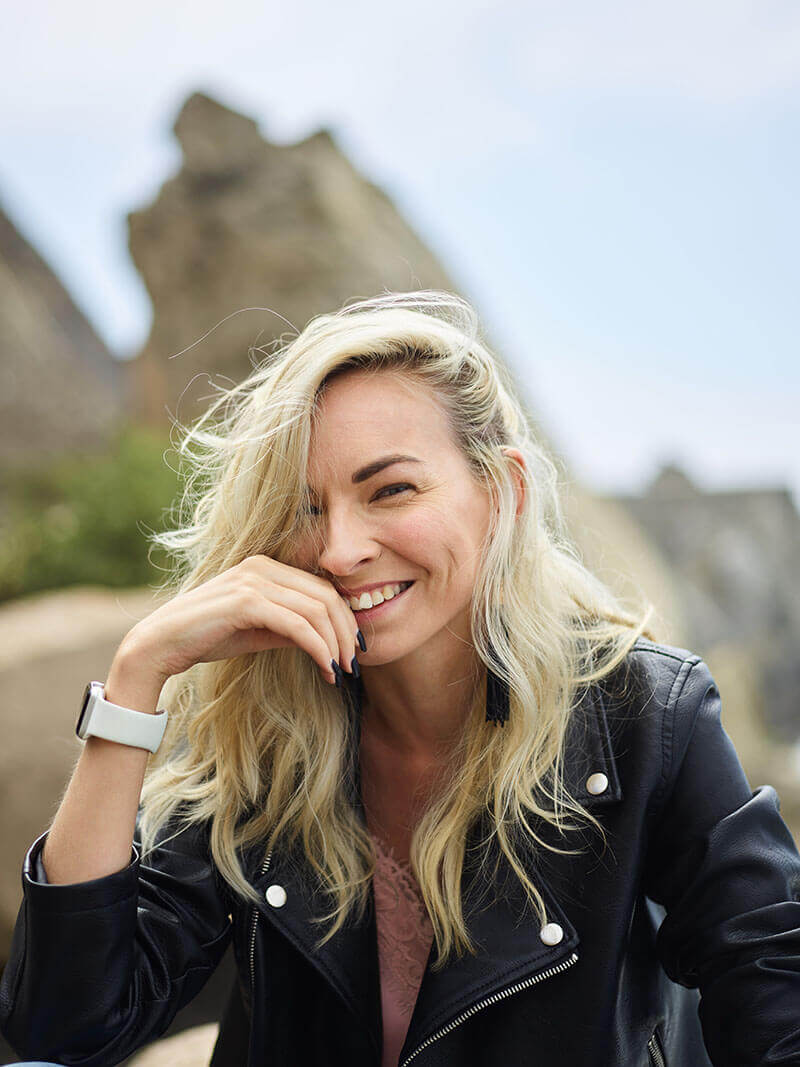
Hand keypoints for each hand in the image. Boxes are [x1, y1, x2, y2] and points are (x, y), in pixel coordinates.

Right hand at [120, 555, 359, 686]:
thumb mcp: (258, 630)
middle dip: (346, 632)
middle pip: (326, 596)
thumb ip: (290, 628)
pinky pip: (298, 625)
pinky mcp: (247, 602)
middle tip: (354, 664)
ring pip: (316, 610)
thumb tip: (327, 640)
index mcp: (265, 566)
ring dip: (335, 644)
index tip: (354, 648)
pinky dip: (319, 649)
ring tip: (341, 671)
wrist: (160, 644)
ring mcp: (254, 581)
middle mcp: (262, 566)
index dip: (345, 618)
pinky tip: (326, 668)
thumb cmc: (206, 637)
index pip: (322, 587)